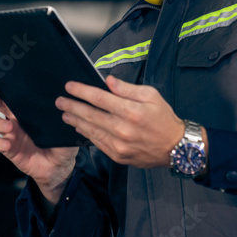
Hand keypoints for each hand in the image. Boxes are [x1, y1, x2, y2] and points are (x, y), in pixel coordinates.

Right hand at [0, 89, 77, 203]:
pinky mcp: (10, 150)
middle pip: (1, 106)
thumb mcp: (64, 129)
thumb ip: (63, 117)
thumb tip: (66, 104)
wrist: (59, 167)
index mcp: (30, 114)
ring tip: (8, 127)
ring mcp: (12, 135)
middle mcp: (18, 122)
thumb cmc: (61, 145)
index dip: (8, 91)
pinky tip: (7, 144)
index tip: (2, 86)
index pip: (17, 99)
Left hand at [56, 75, 195, 167]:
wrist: (176, 147)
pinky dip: (87, 135)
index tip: (69, 86)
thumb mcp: (151, 95)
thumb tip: (108, 81)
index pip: (99, 98)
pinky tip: (80, 128)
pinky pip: (97, 143)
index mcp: (130, 111)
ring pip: (91, 130)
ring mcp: (119, 145)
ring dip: (76, 121)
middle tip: (59, 102)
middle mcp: (122, 129)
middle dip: (72, 106)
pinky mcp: (118, 156)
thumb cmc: (164, 118)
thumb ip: (127, 88)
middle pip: (90, 115)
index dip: (81, 91)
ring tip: (65, 114)